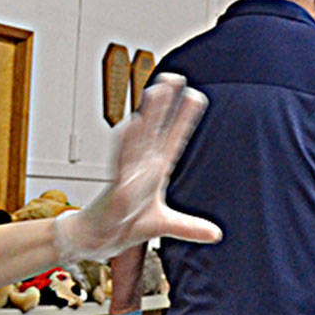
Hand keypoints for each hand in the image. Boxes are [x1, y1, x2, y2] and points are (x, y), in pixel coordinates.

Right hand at [53, 75, 220, 262]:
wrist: (97, 238)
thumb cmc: (126, 224)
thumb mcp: (164, 225)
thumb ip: (190, 227)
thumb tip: (216, 234)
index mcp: (155, 170)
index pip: (173, 139)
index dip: (184, 118)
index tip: (195, 95)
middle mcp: (142, 166)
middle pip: (156, 130)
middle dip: (165, 105)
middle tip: (173, 77)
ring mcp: (128, 174)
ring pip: (139, 138)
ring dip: (148, 115)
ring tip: (155, 91)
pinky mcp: (116, 188)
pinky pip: (121, 164)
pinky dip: (125, 145)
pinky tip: (130, 125)